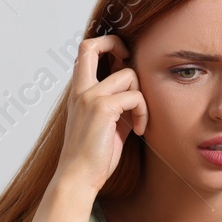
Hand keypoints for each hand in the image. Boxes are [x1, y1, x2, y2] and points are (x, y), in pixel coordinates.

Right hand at [53, 35, 147, 194]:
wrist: (78, 178)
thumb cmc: (93, 155)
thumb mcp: (106, 122)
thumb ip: (116, 102)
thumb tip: (136, 89)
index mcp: (79, 92)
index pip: (85, 51)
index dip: (106, 44)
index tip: (123, 57)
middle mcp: (80, 90)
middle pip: (92, 45)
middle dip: (116, 44)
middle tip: (130, 60)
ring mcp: (89, 97)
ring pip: (128, 75)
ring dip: (141, 97)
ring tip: (138, 120)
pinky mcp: (102, 108)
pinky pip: (136, 97)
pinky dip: (143, 113)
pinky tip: (137, 130)